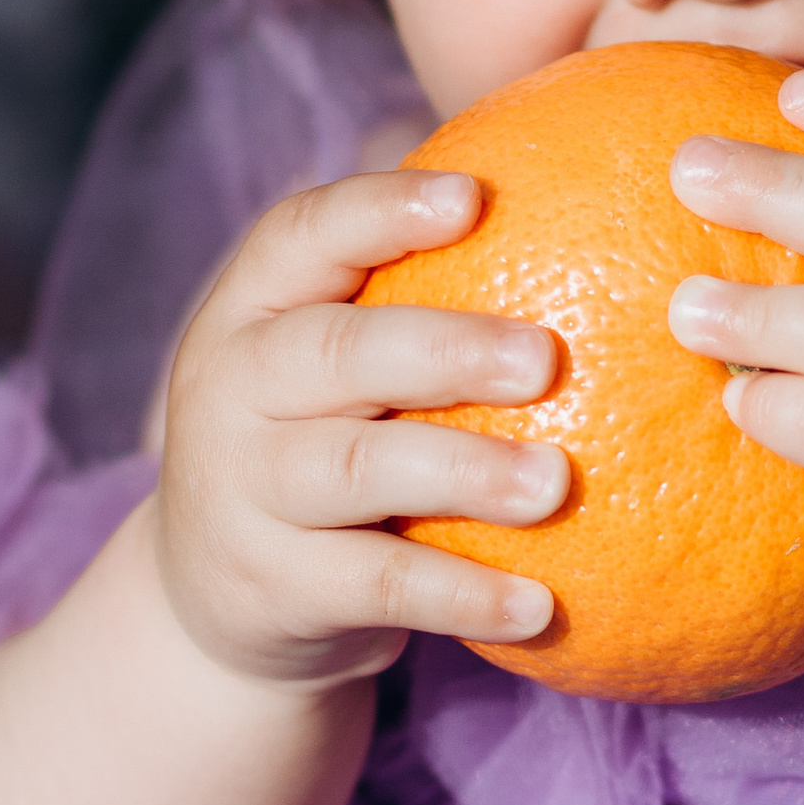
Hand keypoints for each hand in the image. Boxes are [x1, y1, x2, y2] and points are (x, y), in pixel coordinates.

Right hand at [154, 169, 564, 687]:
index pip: (301, 237)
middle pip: (335, 354)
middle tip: (545, 357)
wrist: (212, 600)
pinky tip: (539, 607)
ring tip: (555, 482)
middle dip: (443, 349)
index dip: (381, 211)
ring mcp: (241, 491)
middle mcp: (229, 390)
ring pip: (356, 471)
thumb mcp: (333, 367)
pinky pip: (377, 584)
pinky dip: (461, 594)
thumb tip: (591, 205)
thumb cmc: (317, 440)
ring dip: (463, 472)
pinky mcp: (271, 586)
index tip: (474, 197)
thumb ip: (418, 297)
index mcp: (250, 311)